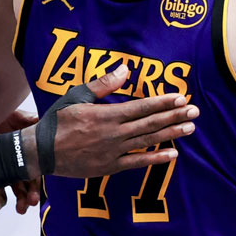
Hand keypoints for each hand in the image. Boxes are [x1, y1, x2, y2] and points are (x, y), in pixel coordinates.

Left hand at [0, 109, 41, 213]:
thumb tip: (44, 125)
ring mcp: (1, 170)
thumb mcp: (19, 117)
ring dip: (12, 202)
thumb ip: (33, 122)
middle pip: (24, 187)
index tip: (35, 199)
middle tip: (28, 204)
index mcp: (26, 155)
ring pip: (9, 191)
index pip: (34, 175)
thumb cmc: (1, 115)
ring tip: (14, 208)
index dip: (35, 188)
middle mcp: (15, 165)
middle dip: (28, 198)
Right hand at [30, 66, 198, 179]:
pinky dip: (156, 159)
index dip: (163, 103)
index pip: (141, 107)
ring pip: (148, 142)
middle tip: (194, 111)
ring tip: (189, 128)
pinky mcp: (110, 166)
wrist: (41, 151)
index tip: (181, 98)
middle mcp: (114, 134)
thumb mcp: (76, 96)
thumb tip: (124, 69)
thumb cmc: (57, 121)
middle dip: (174, 116)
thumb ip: (102, 84)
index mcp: (106, 115)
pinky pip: (137, 163)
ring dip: (171, 134)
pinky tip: (173, 155)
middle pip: (150, 124)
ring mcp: (113, 152)